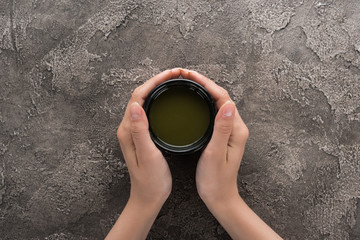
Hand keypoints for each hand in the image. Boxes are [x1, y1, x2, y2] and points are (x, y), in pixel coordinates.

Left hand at [106, 68, 180, 239]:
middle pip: (140, 95)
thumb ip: (140, 131)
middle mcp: (128, 128)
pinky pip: (149, 111)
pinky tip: (169, 101)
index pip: (138, 96)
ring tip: (174, 82)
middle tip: (176, 74)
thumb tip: (135, 105)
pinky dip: (159, 100)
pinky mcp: (141, 135)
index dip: (154, 82)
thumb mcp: (147, 155)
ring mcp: (134, 131)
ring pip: (145, 101)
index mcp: (128, 130)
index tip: (171, 74)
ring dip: (158, 89)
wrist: (148, 198)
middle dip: (157, 81)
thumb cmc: (150, 181)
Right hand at [181, 69, 281, 239]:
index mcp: (236, 129)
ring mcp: (230, 131)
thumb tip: (227, 103)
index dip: (207, 84)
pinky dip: (204, 102)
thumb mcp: (215, 154)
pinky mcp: (224, 135)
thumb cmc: (216, 180)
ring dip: (204, 91)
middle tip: (185, 75)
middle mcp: (236, 127)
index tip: (190, 76)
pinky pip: (215, 112)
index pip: (223, 98)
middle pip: (221, 97)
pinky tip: (194, 102)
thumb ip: (222, 128)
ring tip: (188, 83)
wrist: (220, 197)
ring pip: (218, 103)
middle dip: (204, 83)